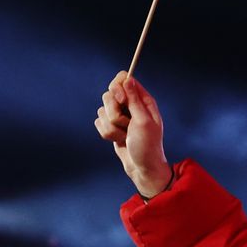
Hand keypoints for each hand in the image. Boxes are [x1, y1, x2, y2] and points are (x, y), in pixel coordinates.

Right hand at [95, 71, 173, 197]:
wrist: (141, 167)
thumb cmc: (147, 146)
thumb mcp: (143, 121)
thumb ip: (134, 100)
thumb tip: (127, 78)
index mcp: (143, 100)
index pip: (123, 79)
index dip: (118, 87)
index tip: (121, 100)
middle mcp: (131, 105)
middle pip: (109, 94)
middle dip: (114, 112)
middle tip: (126, 124)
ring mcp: (120, 116)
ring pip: (102, 110)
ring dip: (112, 127)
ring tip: (125, 136)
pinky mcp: (111, 126)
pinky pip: (98, 122)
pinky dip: (107, 133)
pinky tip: (119, 140)